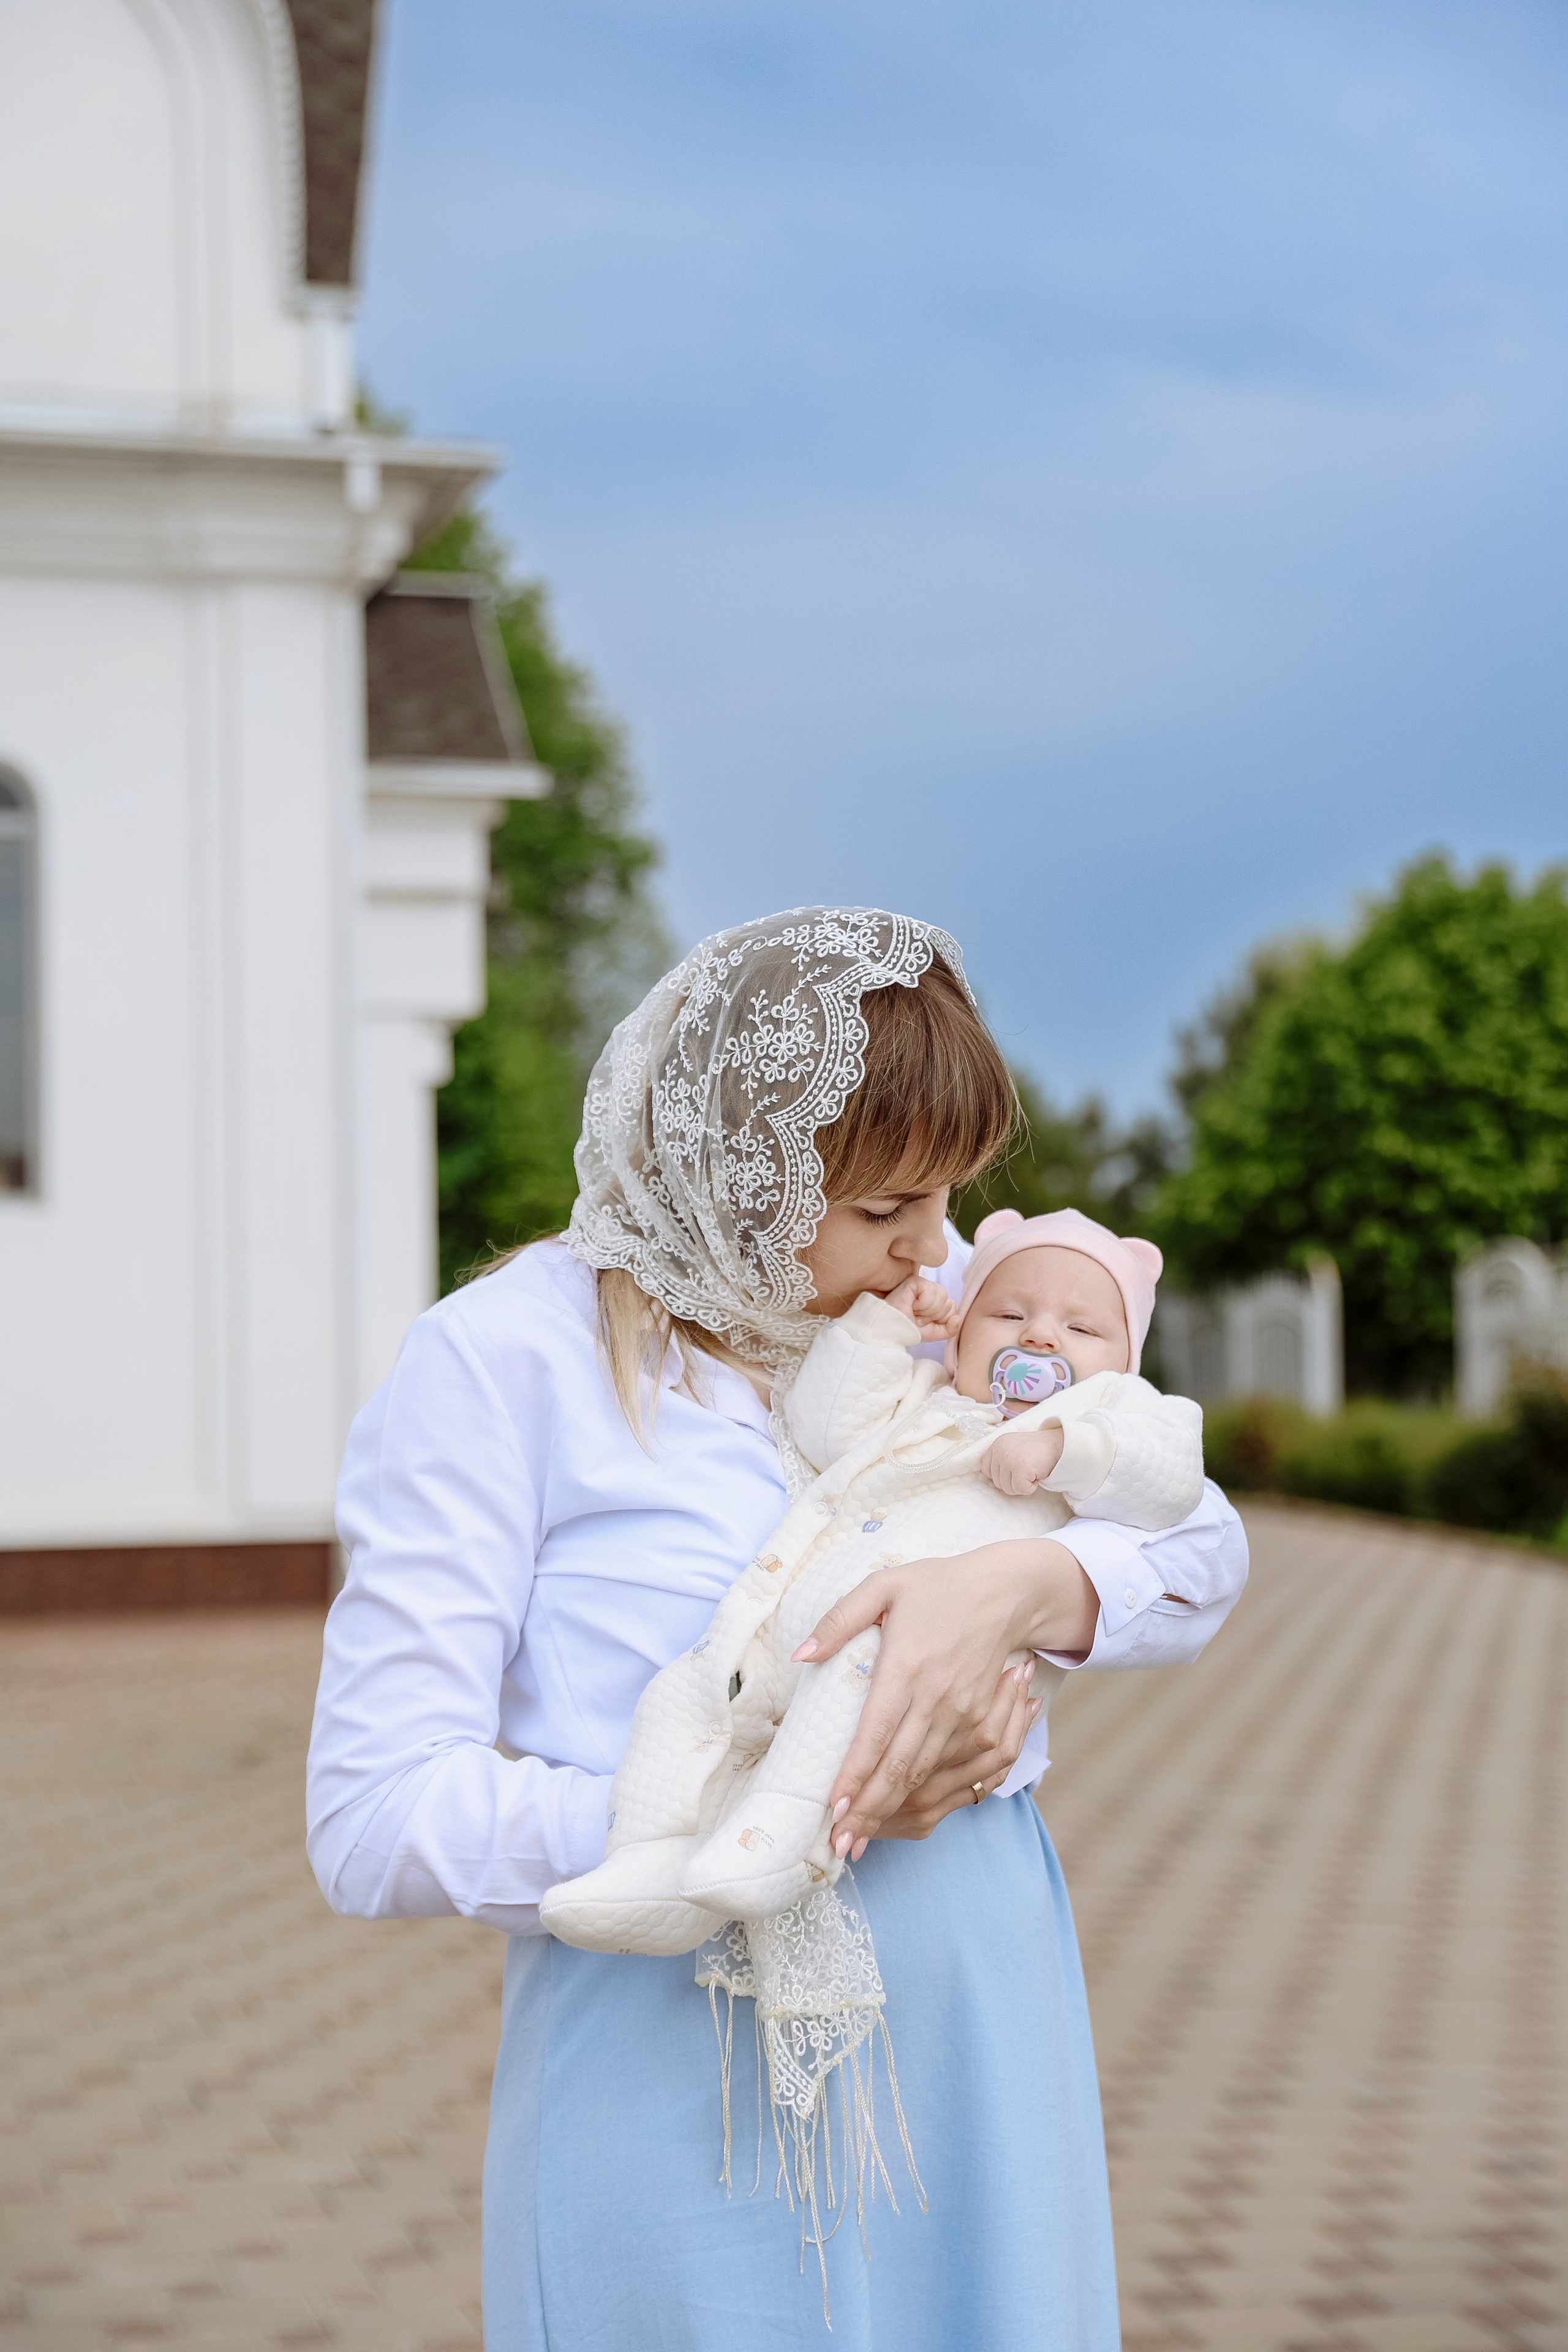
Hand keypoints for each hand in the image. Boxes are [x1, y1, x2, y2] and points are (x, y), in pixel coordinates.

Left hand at [793, 1539, 1099, 1855]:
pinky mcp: (976, 1721)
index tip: (830, 1808)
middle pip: (898, 1768)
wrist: (1006, 1592)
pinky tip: (899, 1813)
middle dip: (867, 1811)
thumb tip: (801, 1655)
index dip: (853, 1776)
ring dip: (891, 1811)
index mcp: (907, 1668)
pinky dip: (921, 1796)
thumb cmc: (938, 1586)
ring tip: (860, 1839)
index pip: (875, 1734)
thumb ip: (839, 1620)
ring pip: (922, 1775)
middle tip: (839, 1845)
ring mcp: (961, 1714)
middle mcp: (936, 1699)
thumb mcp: (883, 1586)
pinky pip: (948, 1770)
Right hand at [883, 1274, 958, 1341]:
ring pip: (942, 1297)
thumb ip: (950, 1329)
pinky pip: (931, 1292)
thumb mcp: (934, 1333)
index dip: (940, 1320)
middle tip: (917, 1318)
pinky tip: (912, 1305)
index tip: (924, 1322)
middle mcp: (932, 1291)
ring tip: (914, 1312)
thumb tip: (957, 1317)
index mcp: (937, 1301)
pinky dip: (923, 1304)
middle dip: (933, 1316)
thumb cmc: (909, 1329)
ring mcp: (923, 1285)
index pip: (953, 1308)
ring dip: (927, 1311)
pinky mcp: (915, 1281)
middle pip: (948, 1303)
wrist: (891, 1330)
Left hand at [986, 1422, 1064, 1495]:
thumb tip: (994, 1480)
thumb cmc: (1037, 1450)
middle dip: (1013, 1482)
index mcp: (997, 1444)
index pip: (986, 1469)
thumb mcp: (1013, 1448)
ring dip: (1022, 1485)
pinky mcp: (1020, 1468)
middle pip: (997, 1482)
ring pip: (1007, 1489)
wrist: (1059, 1444)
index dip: (1000, 1475)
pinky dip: (1031, 1487)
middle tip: (1027, 1470)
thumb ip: (1001, 1459)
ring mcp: (1008, 1459)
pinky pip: (1021, 1490)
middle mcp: (1000, 1450)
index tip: (1014, 1471)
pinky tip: (1037, 1475)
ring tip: (1032, 1471)